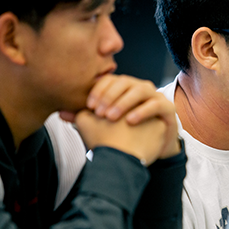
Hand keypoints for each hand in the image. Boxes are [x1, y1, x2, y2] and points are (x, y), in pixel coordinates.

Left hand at [61, 74, 179, 160]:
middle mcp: (139, 88)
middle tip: (98, 112)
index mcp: (123, 88)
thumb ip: (83, 118)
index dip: (98, 90)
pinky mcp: (167, 108)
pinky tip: (130, 121)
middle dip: (109, 96)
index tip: (88, 106)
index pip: (110, 80)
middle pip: (124, 81)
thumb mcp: (101, 125)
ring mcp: (155, 96)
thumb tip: (61, 113)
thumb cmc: (124, 133)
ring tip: (112, 117)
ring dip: (124, 102)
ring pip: (140, 89)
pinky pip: (156, 104)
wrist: (149, 148)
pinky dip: (143, 111)